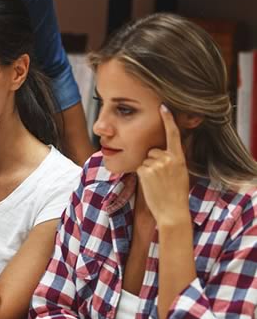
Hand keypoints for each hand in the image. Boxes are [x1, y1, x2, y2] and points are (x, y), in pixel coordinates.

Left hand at [136, 105, 189, 226]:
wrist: (173, 211)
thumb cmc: (175, 194)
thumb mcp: (180, 173)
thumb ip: (171, 160)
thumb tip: (158, 151)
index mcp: (179, 157)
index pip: (173, 134)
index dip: (168, 119)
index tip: (163, 106)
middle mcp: (168, 158)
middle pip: (152, 150)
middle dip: (153, 161)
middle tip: (161, 178)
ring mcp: (157, 164)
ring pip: (145, 159)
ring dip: (148, 169)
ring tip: (157, 183)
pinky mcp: (145, 170)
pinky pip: (139, 167)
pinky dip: (142, 175)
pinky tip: (151, 184)